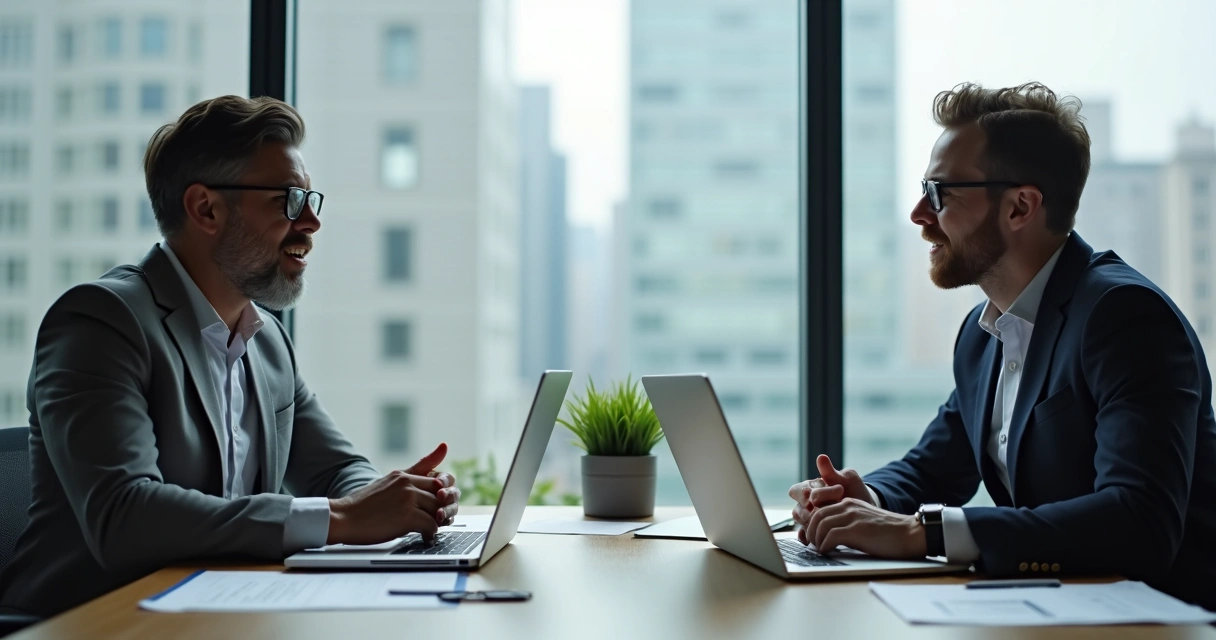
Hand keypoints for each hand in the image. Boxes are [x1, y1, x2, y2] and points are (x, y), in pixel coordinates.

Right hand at [327, 443, 461, 544]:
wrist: (342, 519)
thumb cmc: (363, 505)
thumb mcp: (388, 483)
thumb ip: (415, 469)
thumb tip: (445, 446)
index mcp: (403, 475)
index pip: (439, 479)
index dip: (443, 494)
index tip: (439, 504)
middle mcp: (407, 483)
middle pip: (441, 495)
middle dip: (444, 508)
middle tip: (439, 519)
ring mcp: (407, 498)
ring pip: (438, 510)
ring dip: (437, 522)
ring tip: (429, 529)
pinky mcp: (407, 516)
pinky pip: (431, 525)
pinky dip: (430, 533)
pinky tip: (423, 537)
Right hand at [788, 454, 872, 543]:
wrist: (866, 509)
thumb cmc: (854, 491)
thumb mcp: (847, 479)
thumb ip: (832, 472)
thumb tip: (821, 457)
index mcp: (810, 488)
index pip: (799, 490)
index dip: (813, 492)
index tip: (837, 491)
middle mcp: (806, 504)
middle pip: (796, 508)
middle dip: (811, 510)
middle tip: (828, 509)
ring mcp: (809, 518)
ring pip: (799, 522)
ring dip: (811, 522)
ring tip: (828, 521)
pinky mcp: (815, 531)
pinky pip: (804, 536)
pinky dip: (808, 537)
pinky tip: (817, 537)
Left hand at [804, 497, 926, 559]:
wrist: (910, 534)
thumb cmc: (889, 533)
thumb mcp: (864, 522)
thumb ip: (848, 523)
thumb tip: (829, 537)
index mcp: (849, 503)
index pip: (821, 510)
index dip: (813, 525)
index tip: (813, 538)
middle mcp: (848, 506)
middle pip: (817, 516)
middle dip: (811, 532)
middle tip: (813, 545)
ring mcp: (852, 517)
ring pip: (820, 525)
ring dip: (816, 540)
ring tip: (820, 550)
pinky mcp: (857, 530)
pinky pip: (830, 536)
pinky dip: (825, 546)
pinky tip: (828, 552)